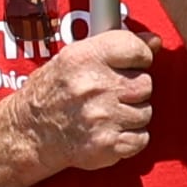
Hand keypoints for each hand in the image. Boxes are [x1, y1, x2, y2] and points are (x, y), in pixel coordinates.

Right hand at [11, 24, 161, 176]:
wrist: (31, 132)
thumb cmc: (53, 92)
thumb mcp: (75, 57)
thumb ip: (116, 46)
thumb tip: (155, 41)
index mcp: (84, 58)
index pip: (137, 49)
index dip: (139, 57)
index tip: (131, 64)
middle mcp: (94, 86)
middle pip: (145, 84)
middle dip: (133, 90)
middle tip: (113, 93)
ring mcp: (102, 117)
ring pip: (145, 112)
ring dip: (131, 114)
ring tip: (108, 113)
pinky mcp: (108, 145)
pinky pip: (142, 138)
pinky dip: (131, 138)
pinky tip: (112, 130)